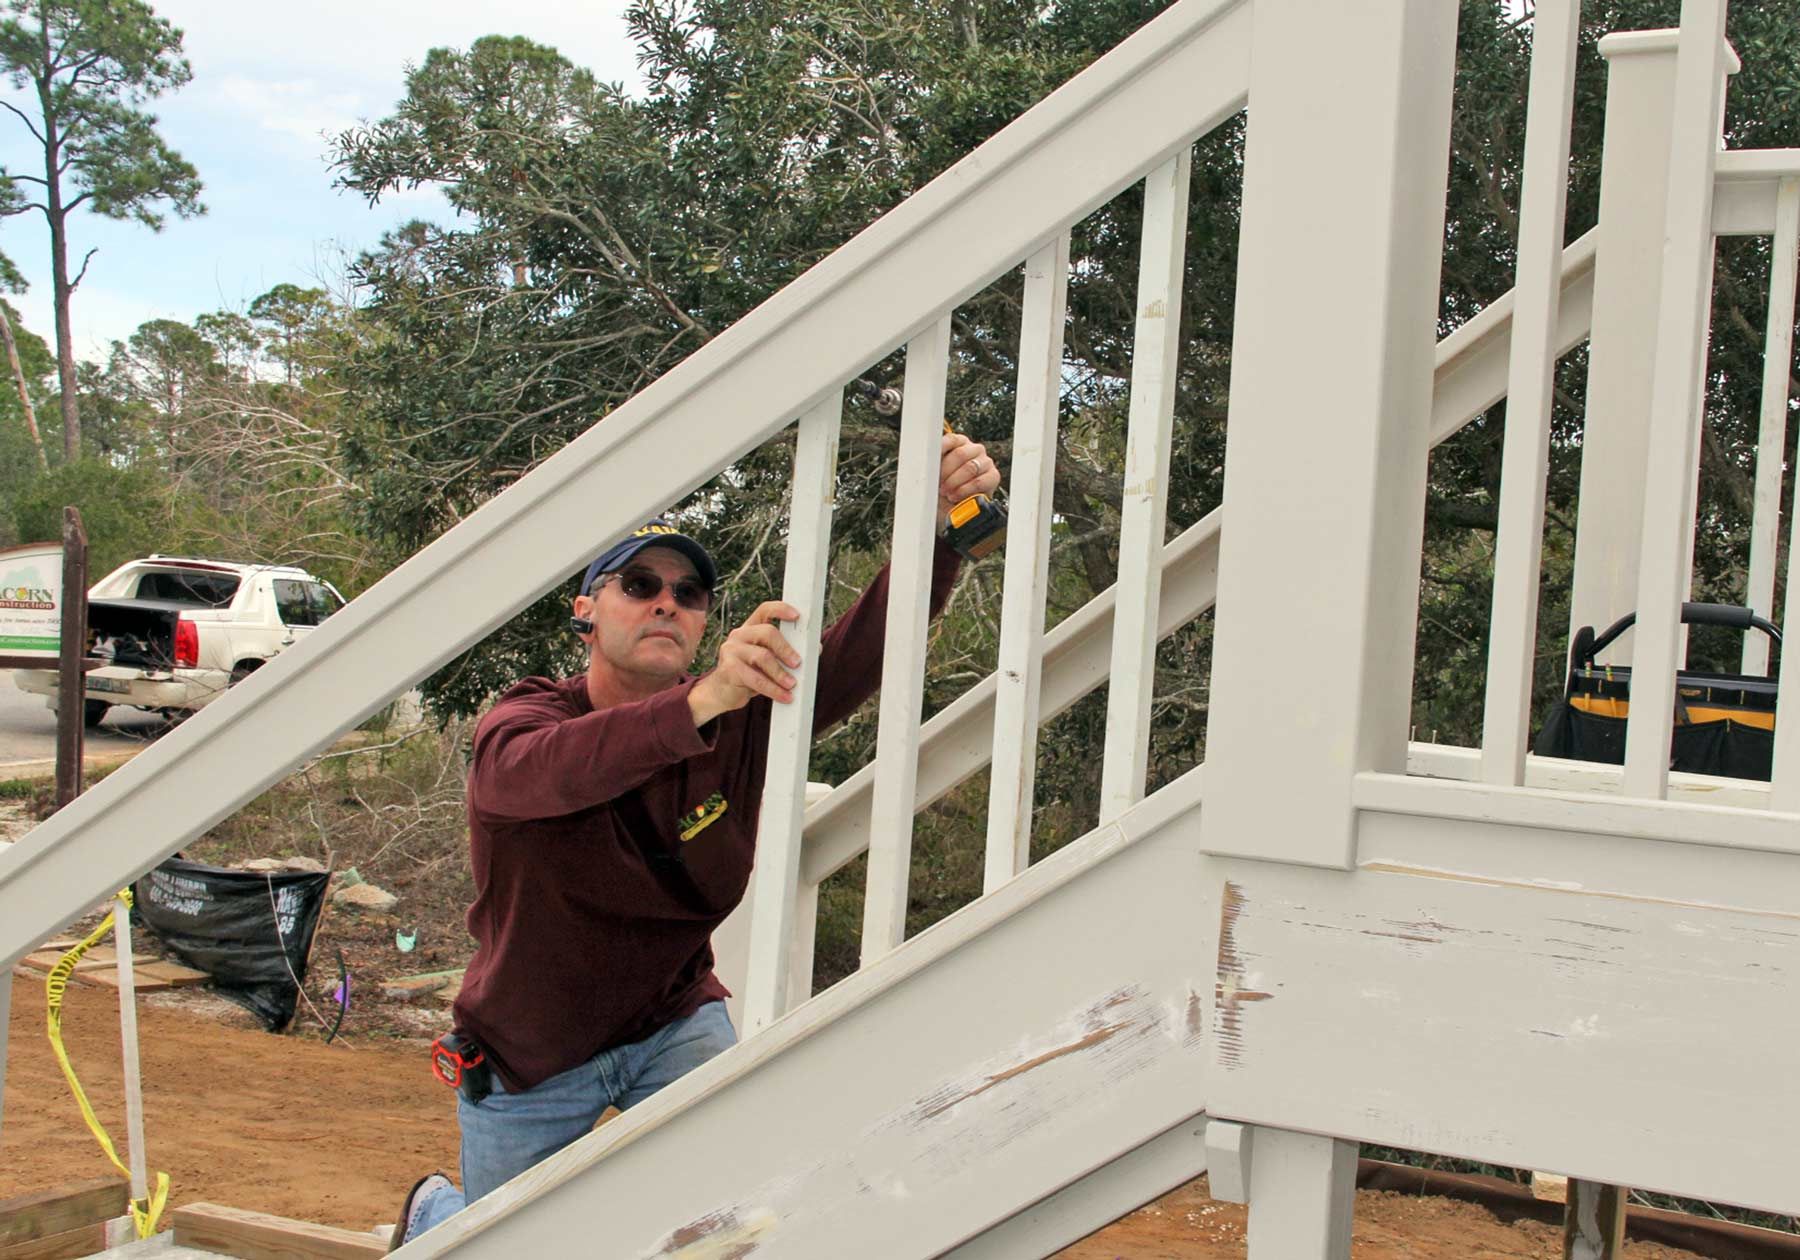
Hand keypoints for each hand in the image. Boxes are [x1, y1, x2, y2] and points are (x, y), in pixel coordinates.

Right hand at [689, 600, 801, 725]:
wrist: (721, 694)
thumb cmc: (748, 675)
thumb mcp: (766, 661)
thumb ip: (784, 652)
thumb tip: (815, 649)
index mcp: (749, 629)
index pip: (764, 610)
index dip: (781, 609)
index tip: (797, 616)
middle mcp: (738, 635)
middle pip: (767, 632)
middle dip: (786, 648)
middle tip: (798, 663)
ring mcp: (731, 651)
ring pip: (762, 657)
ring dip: (781, 673)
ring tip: (792, 685)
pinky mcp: (728, 670)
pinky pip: (756, 679)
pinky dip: (773, 689)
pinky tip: (784, 696)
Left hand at [938, 429, 1000, 527]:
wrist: (952, 510)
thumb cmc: (942, 490)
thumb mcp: (933, 475)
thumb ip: (931, 464)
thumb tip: (926, 462)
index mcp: (959, 443)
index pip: (951, 439)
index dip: (940, 449)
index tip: (931, 461)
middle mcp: (974, 449)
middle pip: (960, 454)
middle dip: (946, 471)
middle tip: (938, 484)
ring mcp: (985, 462)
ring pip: (970, 467)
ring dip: (955, 482)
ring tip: (946, 492)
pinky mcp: (993, 476)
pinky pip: (979, 482)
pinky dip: (965, 490)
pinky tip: (956, 496)